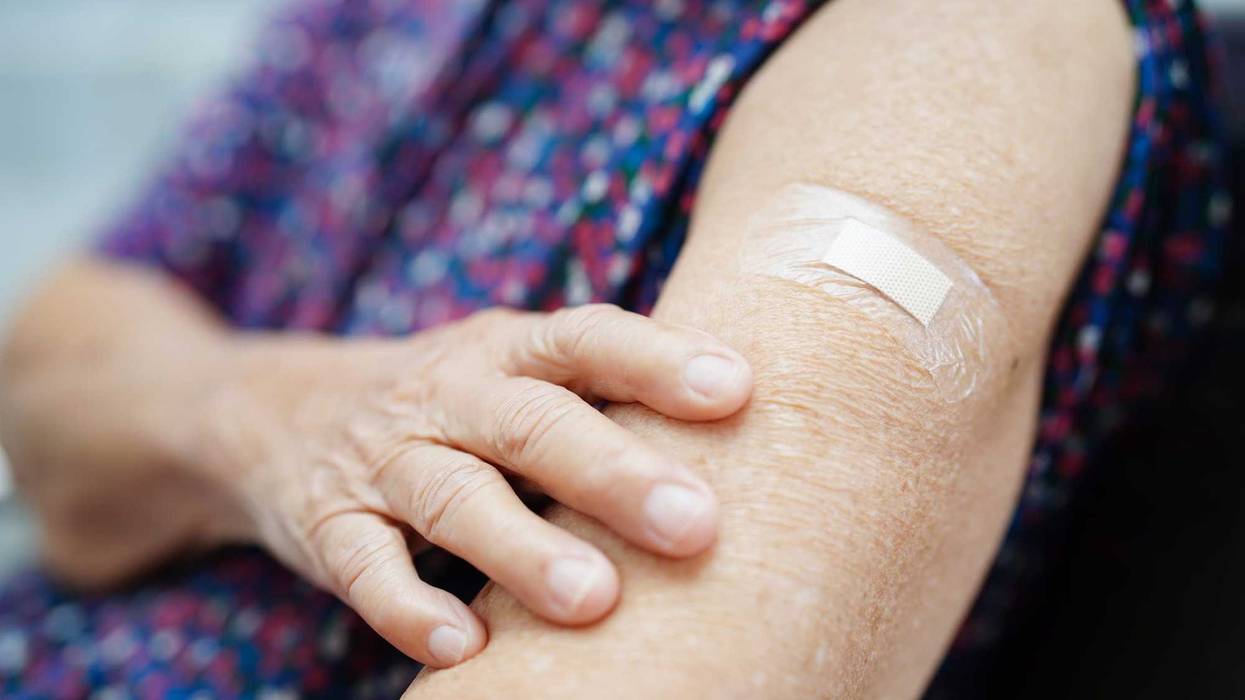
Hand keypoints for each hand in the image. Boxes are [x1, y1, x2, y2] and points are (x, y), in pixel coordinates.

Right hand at [205, 304, 751, 666]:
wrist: (273, 412)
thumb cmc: (447, 401)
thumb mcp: (510, 371)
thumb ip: (601, 396)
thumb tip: (751, 435)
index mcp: (505, 349)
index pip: (586, 339)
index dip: (658, 360)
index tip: (737, 391)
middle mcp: (446, 394)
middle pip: (532, 424)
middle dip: (613, 473)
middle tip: (696, 524)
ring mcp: (382, 459)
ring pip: (454, 498)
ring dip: (522, 548)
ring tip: (596, 599)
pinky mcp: (327, 524)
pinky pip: (364, 567)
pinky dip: (410, 608)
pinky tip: (466, 648)